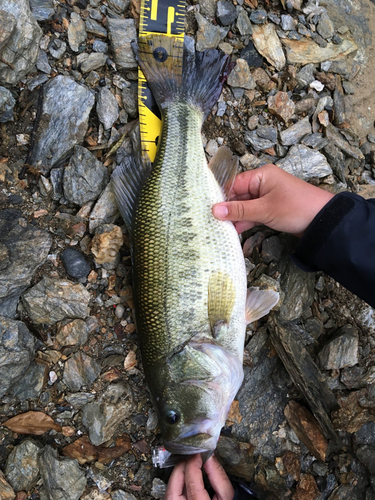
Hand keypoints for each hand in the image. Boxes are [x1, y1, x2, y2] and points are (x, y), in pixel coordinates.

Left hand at [165, 454, 234, 499]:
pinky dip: (176, 486)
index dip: (193, 465)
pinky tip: (184, 480)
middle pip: (173, 490)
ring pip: (169, 494)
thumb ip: (217, 475)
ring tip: (187, 467)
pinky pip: (171, 498)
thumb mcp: (227, 495)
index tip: (197, 454)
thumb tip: (208, 457)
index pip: (192, 484)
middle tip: (190, 458)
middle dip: (181, 468)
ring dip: (176, 476)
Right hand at [212, 164, 333, 235]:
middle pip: (238, 195)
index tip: (206, 209)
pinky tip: (235, 231)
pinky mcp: (272, 209)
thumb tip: (214, 210)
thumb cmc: (296, 208)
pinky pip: (253, 213)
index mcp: (261, 175)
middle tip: (210, 221)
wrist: (324, 221)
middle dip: (226, 209)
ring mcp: (268, 196)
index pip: (234, 184)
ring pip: (245, 206)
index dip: (220, 197)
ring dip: (235, 217)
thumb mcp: (264, 210)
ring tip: (219, 228)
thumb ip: (239, 211)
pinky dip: (245, 221)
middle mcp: (263, 183)